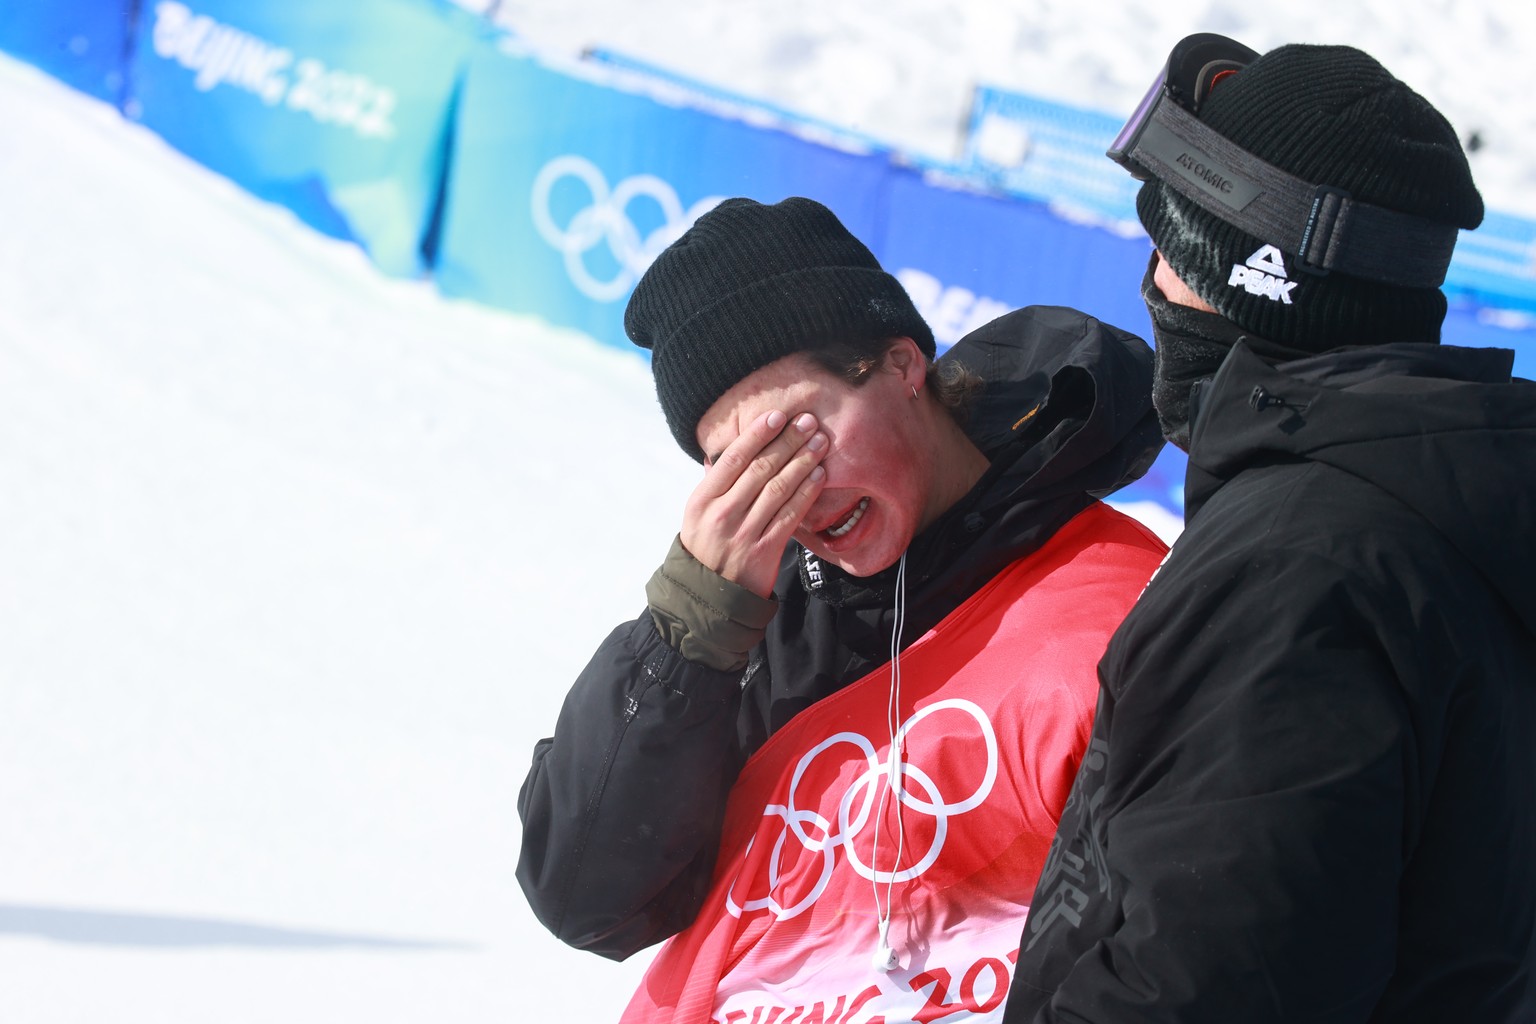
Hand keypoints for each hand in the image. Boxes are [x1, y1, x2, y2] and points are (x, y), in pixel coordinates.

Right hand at [681, 410, 827, 598]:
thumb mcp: (698, 513)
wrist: (709, 596)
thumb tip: (740, 446)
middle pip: (760, 469)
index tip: (778, 416)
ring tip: (819, 442)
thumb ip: (718, 483)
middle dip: (787, 441)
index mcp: (702, 500)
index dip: (757, 434)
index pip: (733, 459)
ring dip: (802, 462)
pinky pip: (789, 516)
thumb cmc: (706, 546)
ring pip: (778, 489)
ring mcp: (744, 533)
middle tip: (808, 421)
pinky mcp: (764, 551)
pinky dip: (806, 493)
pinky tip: (818, 476)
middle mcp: (722, 514)